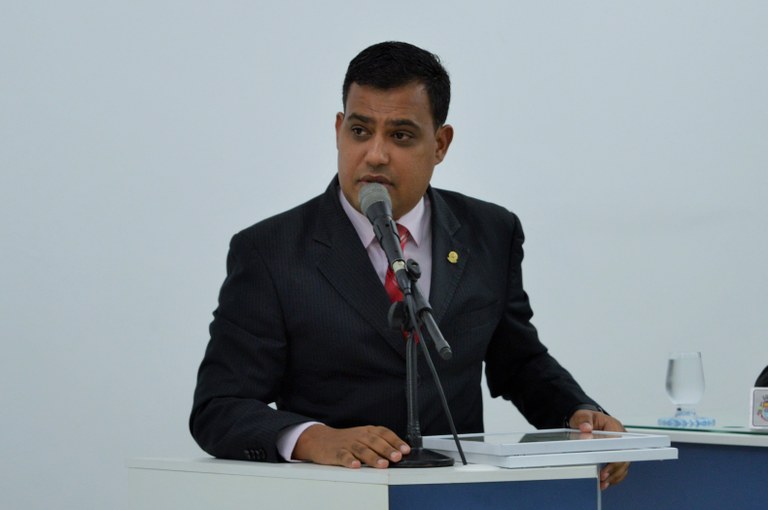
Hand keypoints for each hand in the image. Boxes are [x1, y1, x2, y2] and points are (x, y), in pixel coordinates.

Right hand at [292, 424, 410, 468]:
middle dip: (387, 449)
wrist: (320, 439)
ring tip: (382, 464)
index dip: (395, 441)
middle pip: (375, 442)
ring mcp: (347, 444)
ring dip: (373, 457)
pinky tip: (355, 465)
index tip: (405, 449)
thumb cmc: (346, 440)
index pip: (384, 433)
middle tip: (397, 457)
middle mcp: (359, 435)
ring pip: (361, 449)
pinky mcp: (336, 452)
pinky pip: (343, 456)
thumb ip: (379, 443)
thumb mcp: (364, 437)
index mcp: (367, 431)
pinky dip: (349, 460)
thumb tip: (399, 453)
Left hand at [569, 409, 629, 489]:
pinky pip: (619, 468)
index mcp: (614, 426)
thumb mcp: (582, 416)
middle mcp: (620, 438)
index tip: (606, 463)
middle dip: (614, 468)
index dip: (614, 455)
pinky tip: (605, 483)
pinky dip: (614, 476)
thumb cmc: (586, 418)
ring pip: (623, 465)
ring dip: (614, 475)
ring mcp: (620, 448)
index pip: (619, 443)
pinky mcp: (616, 455)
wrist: (584, 421)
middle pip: (623, 456)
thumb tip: (586, 428)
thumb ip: (584, 420)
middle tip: (602, 477)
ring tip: (603, 483)